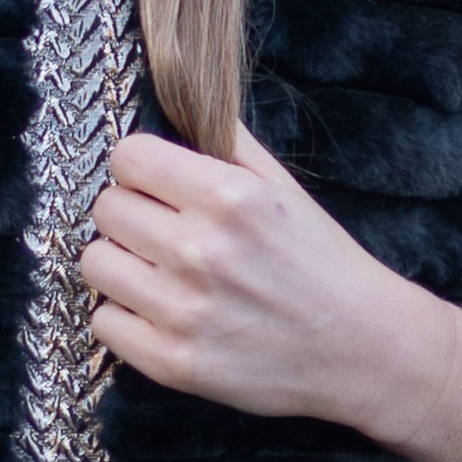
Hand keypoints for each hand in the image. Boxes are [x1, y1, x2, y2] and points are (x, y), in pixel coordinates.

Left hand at [78, 124, 453, 437]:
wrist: (367, 350)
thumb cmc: (323, 264)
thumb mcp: (284, 190)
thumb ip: (228, 142)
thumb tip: (176, 99)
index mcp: (228, 199)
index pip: (127, 157)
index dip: (139, 169)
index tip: (156, 185)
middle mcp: (200, 251)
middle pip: (106, 208)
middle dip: (130, 214)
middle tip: (161, 232)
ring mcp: (184, 310)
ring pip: (95, 263)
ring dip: (121, 264)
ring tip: (157, 273)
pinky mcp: (175, 362)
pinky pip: (104, 322)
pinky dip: (125, 318)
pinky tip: (161, 313)